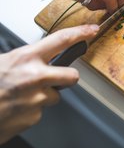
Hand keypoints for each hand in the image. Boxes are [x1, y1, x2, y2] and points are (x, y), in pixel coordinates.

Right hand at [0, 24, 97, 143]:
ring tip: (20, 97)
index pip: (60, 40)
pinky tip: (15, 108)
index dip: (79, 33)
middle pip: (72, 76)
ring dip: (41, 97)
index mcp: (26, 58)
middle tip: (55, 79)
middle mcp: (35, 77)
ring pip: (53, 97)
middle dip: (67, 78)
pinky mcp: (34, 116)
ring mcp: (37, 98)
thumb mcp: (4, 62)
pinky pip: (39, 112)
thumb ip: (25, 59)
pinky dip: (30, 111)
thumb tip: (39, 57)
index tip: (92, 30)